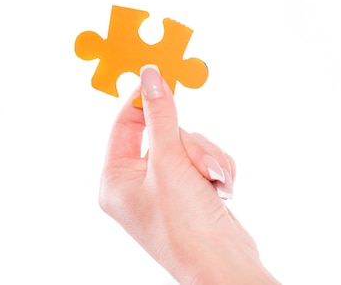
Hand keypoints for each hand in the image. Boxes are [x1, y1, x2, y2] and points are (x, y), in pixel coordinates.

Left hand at [99, 66, 279, 284]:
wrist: (225, 265)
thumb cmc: (185, 223)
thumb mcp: (169, 161)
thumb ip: (161, 114)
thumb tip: (150, 75)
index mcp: (116, 180)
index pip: (125, 125)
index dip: (143, 100)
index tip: (159, 77)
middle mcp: (137, 183)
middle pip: (163, 132)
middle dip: (188, 145)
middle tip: (197, 164)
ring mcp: (165, 188)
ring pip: (188, 144)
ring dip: (205, 157)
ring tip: (214, 182)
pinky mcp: (190, 190)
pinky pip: (202, 159)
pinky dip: (215, 168)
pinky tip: (222, 188)